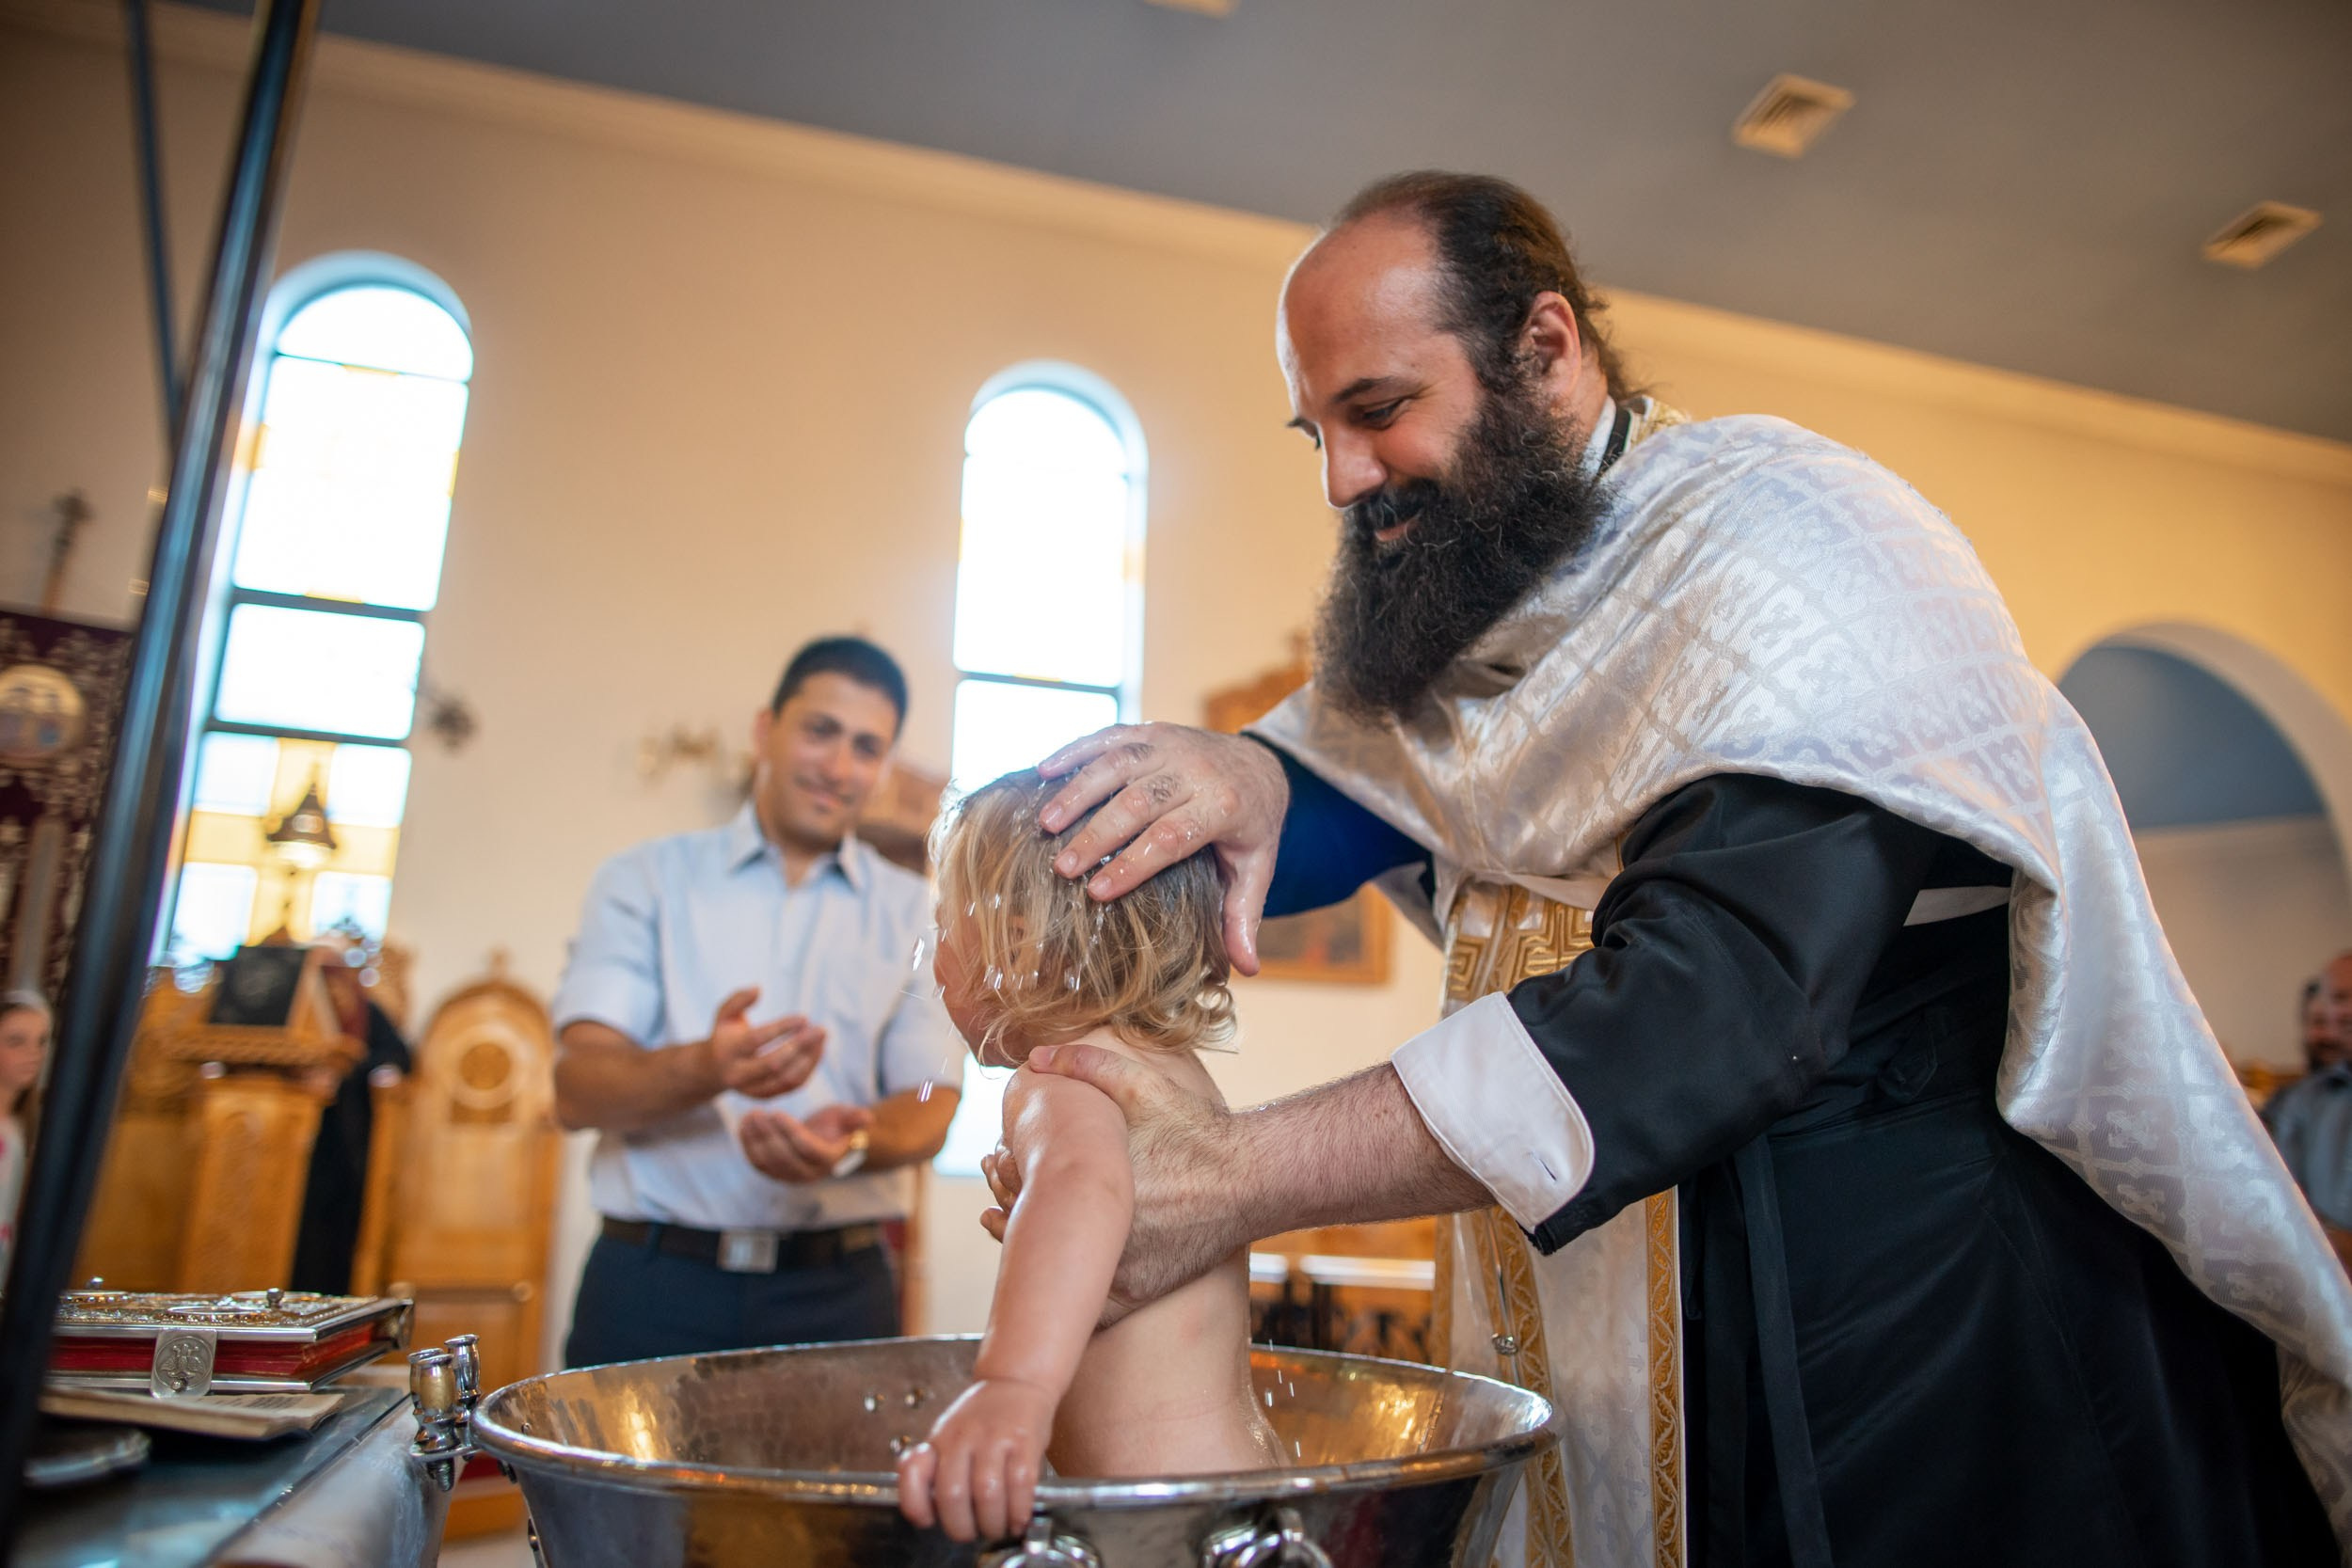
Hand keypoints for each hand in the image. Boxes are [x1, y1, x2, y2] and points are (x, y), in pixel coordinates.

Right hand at [705, 987, 826, 1097]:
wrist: (713, 1070)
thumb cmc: (725, 1035)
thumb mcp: (724, 1014)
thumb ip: (738, 999)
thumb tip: (758, 989)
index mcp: (727, 1052)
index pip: (757, 1040)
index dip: (782, 1028)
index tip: (804, 1018)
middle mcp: (737, 1074)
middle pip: (773, 1064)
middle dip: (800, 1045)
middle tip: (820, 1029)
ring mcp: (751, 1089)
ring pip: (786, 1078)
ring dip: (809, 1058)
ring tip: (821, 1038)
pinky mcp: (764, 1096)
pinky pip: (792, 1086)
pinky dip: (808, 1068)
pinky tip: (818, 1049)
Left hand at [739, 1102, 872, 1183]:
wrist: (826, 1141)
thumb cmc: (838, 1126)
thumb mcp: (848, 1118)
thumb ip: (855, 1118)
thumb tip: (868, 1118)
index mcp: (828, 1159)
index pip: (806, 1148)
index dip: (790, 1132)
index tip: (777, 1113)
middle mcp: (808, 1174)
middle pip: (784, 1157)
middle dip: (768, 1135)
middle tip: (757, 1113)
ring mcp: (790, 1177)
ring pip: (768, 1162)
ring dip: (755, 1140)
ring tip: (749, 1116)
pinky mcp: (775, 1174)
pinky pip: (758, 1164)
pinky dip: (748, 1146)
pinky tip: (743, 1126)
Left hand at [896, 1377, 1054, 1541]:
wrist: (1016, 1382)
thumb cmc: (982, 1417)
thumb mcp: (947, 1434)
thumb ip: (934, 1466)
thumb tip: (926, 1509)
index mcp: (939, 1439)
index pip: (912, 1472)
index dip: (916, 1505)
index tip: (927, 1520)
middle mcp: (963, 1437)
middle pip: (952, 1494)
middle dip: (961, 1527)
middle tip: (971, 1533)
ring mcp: (995, 1438)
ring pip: (987, 1494)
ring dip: (992, 1523)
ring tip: (997, 1527)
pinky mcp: (1024, 1441)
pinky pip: (1020, 1485)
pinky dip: (1018, 1511)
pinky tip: (1018, 1517)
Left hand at [978, 1041, 1243, 1321]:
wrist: (1253, 1179)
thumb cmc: (1196, 1130)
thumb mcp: (1143, 1087)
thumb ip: (1087, 1065)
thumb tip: (1035, 1057)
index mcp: (1091, 1182)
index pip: (1022, 1181)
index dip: (1003, 1170)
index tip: (997, 1159)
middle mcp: (1103, 1231)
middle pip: (1033, 1227)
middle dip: (1010, 1206)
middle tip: (999, 1193)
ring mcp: (1120, 1266)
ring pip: (1058, 1268)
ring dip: (1035, 1249)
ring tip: (1013, 1227)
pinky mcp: (1140, 1289)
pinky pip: (1091, 1301)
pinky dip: (1073, 1290)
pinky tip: (1061, 1270)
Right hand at [1036, 723, 1289, 975]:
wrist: (1261, 763)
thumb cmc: (1250, 827)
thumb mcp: (1256, 869)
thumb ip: (1243, 915)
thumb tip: (1246, 970)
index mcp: (1223, 806)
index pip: (1172, 837)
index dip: (1134, 864)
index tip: (1097, 892)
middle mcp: (1196, 770)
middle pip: (1139, 802)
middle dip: (1097, 836)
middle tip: (1061, 868)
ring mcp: (1171, 745)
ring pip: (1118, 764)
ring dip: (1078, 792)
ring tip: (1045, 825)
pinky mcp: (1151, 730)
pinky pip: (1109, 736)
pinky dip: (1074, 750)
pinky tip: (1041, 771)